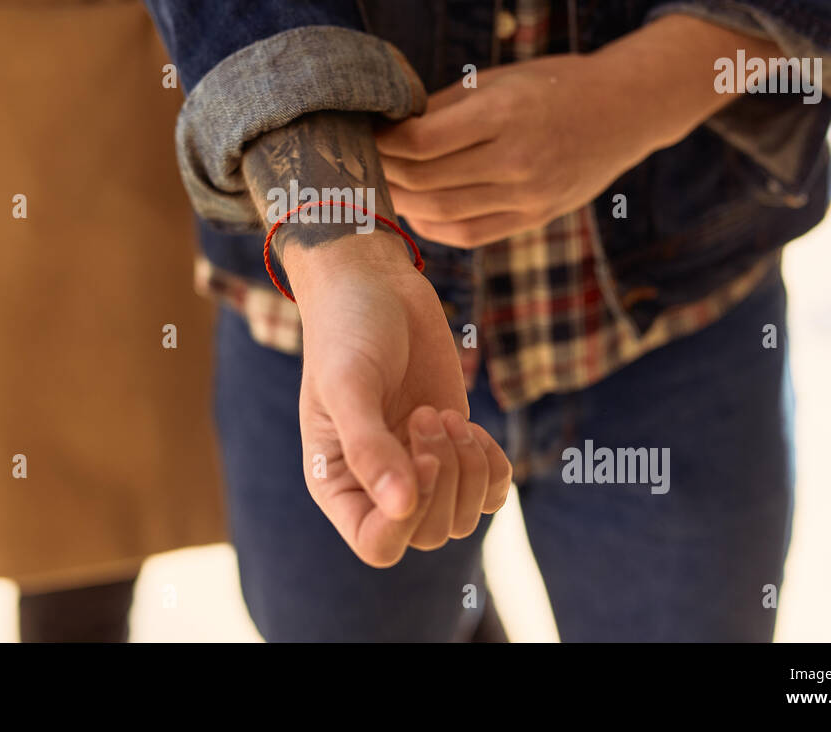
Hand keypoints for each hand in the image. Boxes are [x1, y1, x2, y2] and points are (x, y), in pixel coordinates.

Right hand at [286, 232, 511, 566]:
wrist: (375, 285)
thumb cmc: (347, 331)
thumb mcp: (349, 385)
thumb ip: (369, 447)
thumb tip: (400, 506)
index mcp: (337, 483)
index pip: (377, 544)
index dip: (408, 519)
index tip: (421, 458)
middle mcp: (377, 486)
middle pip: (429, 534)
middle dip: (444, 478)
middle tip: (428, 414)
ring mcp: (419, 468)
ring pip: (463, 517)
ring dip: (468, 468)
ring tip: (446, 413)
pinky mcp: (453, 447)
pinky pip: (490, 492)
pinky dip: (493, 466)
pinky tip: (473, 425)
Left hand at [376, 14, 778, 247]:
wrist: (624, 112)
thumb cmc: (552, 85)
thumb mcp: (499, 80)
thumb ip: (444, 108)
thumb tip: (387, 128)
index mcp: (506, 115)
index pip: (422, 142)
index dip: (383, 142)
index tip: (364, 132)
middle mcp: (518, 161)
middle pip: (425, 181)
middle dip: (384, 172)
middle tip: (360, 162)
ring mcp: (528, 197)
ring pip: (441, 213)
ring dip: (402, 202)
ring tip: (381, 185)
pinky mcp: (533, 218)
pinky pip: (467, 234)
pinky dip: (432, 225)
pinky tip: (415, 208)